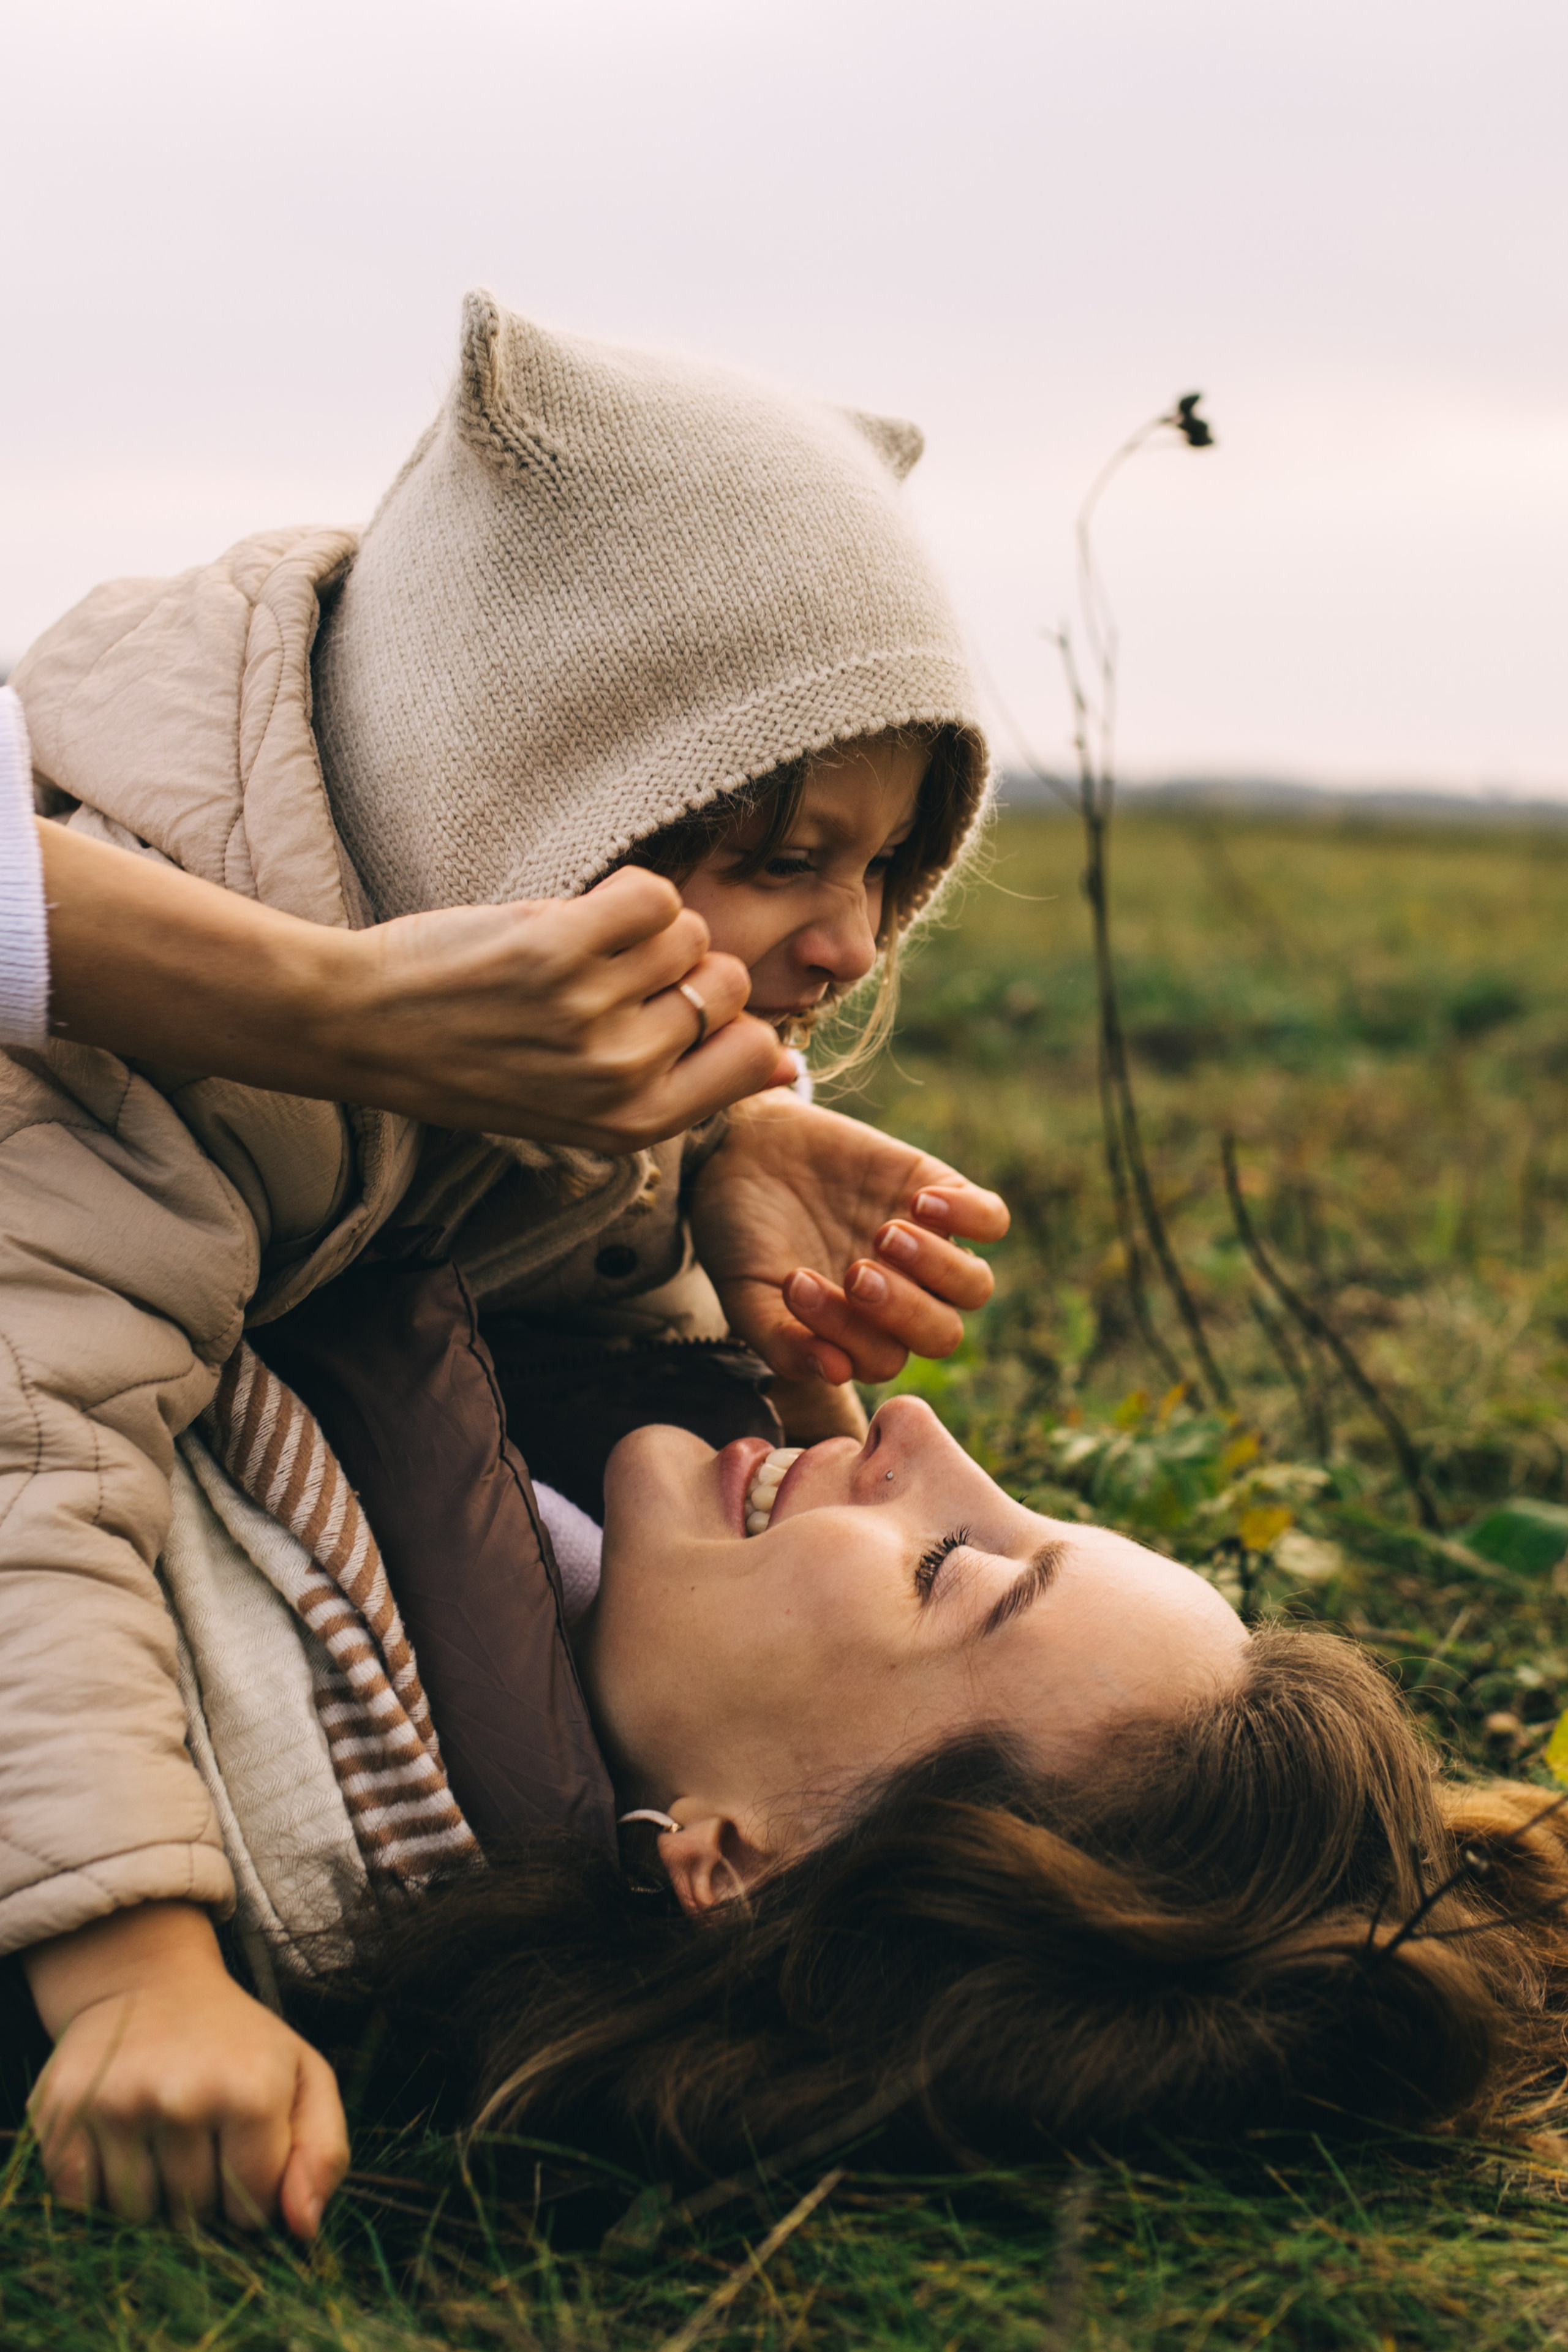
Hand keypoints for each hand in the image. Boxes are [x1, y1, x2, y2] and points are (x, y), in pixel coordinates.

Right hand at [23, 1902, 347, 2235]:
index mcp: (252, 2088)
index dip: (250, 2195)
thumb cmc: (236, 2041)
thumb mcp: (303, 2077)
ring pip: (136, 2217)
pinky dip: (98, 2191)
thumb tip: (304, 2229)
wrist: (146, 1981)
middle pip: (192, 2217)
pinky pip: (81, 2204)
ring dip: (149, 2198)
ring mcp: (116, 2104)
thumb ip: (323, 2153)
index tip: (244, 2152)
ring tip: (160, 2138)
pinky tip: (118, 2143)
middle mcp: (182, 2095)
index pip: (252, 2210)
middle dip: (200, 2196)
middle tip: (199, 2137)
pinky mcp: (61, 2113)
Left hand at [321, 867, 794, 1145]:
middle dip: (683, 967)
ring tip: (580, 952)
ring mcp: (593, 1012)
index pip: (758, 1057)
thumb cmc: (478, 1065)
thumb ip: (683, 1087)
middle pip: (725, 983)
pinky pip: (651, 896)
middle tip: (615, 976)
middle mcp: (622, 1076)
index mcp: (635, 1124)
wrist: (366, 1029)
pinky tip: (578, 918)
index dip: (734, 1022)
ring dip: (644, 929)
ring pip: (688, 933)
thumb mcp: (586, 1111)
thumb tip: (789, 1070)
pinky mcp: (561, 949)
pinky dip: (625, 894)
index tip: (681, 1013)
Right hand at [689, 1092, 1008, 1384]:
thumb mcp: (745, 1293)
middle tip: (856, 1274)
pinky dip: (968, 1217)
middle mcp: (901, 1298)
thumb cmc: (738, 1233)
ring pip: (974, 1286)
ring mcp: (926, 1247)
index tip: (795, 1285)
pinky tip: (918, 1204)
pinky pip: (990, 1220)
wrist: (737, 1149)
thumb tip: (836, 1373)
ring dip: (937, 1268)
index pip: (880, 1359)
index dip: (845, 1333)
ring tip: (885, 1235)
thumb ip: (781, 1341)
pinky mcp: (938, 1191)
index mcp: (858, 1335)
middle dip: (903, 1311)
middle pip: (941, 1335)